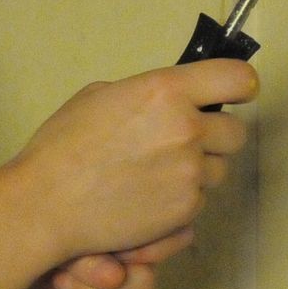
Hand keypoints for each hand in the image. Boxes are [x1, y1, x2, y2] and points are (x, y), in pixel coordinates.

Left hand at [0, 253, 160, 288]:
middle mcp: (134, 275)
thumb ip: (83, 255)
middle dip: (94, 285)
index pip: (149, 243)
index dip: (121, 251)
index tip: (78, 255)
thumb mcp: (46, 250)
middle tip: (57, 280)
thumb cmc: (17, 268)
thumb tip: (115, 274)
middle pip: (144, 282)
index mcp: (120, 242)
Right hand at [9, 60, 255, 259]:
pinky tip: (148, 196)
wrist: (48, 202)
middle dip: (214, 136)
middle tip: (181, 141)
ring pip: (219, 168)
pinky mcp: (186, 209)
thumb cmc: (63, 145)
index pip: (237, 79)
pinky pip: (200, 198)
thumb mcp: (101, 96)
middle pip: (235, 132)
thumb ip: (148, 93)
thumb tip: (174, 99)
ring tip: (156, 172)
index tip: (233, 93)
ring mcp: (190, 173)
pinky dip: (181, 198)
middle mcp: (186, 129)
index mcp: (165, 91)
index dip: (239, 86)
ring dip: (198, 168)